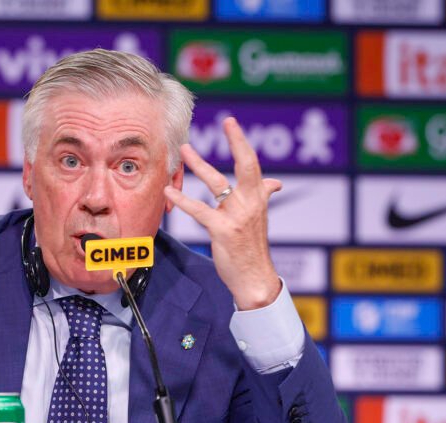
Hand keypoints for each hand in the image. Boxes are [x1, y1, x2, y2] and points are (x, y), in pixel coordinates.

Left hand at [164, 117, 281, 310]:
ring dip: (199, 165)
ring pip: (217, 183)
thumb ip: (263, 197)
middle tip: (226, 121)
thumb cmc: (252, 248)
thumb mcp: (259, 218)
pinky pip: (200, 210)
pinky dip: (182, 199)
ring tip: (184, 150)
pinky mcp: (223, 230)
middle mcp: (251, 203)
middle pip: (246, 166)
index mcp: (259, 198)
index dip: (242, 142)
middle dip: (236, 142)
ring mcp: (238, 216)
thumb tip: (276, 183)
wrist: (255, 278)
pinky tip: (169, 191)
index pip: (252, 165)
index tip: (231, 123)